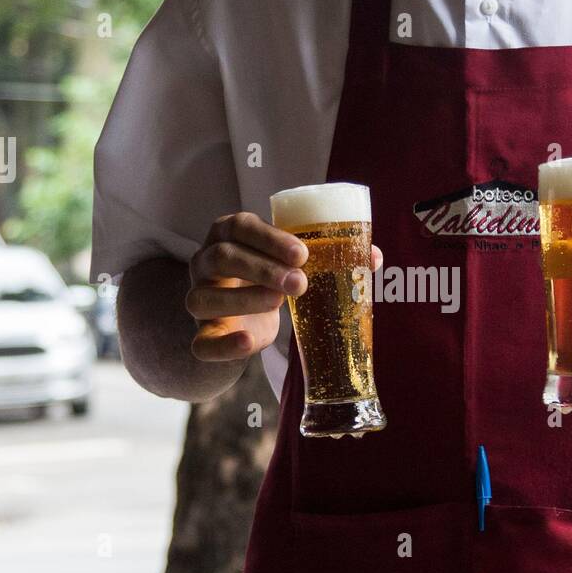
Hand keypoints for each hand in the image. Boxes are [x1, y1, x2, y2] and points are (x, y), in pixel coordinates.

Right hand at [187, 211, 382, 361]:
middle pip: (222, 257)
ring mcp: (198, 299)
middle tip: (301, 283)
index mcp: (227, 234)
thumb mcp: (289, 262)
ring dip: (244, 299)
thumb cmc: (268, 278)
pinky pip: (201, 344)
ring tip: (281, 304)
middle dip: (263, 269)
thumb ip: (327, 255)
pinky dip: (224, 346)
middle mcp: (204, 262)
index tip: (302, 253)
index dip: (269, 238)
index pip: (239, 226)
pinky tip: (250, 343)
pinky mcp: (201, 336)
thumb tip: (373, 257)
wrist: (240, 320)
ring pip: (204, 298)